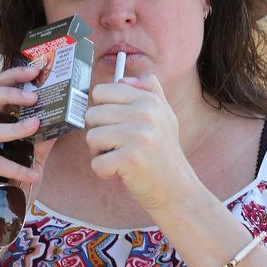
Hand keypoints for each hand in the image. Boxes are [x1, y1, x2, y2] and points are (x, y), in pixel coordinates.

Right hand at [0, 66, 56, 217]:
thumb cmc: (13, 186)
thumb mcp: (33, 156)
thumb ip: (42, 135)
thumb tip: (63, 113)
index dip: (10, 76)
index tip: (33, 70)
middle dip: (6, 92)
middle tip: (33, 97)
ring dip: (13, 128)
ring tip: (36, 127)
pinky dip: (16, 168)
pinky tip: (34, 174)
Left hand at [84, 74, 199, 211]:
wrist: (176, 188)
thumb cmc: (163, 151)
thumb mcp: (164, 114)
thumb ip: (148, 90)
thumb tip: (121, 78)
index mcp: (148, 99)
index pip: (102, 91)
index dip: (102, 109)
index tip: (115, 123)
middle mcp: (144, 113)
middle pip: (92, 114)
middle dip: (99, 133)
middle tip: (118, 145)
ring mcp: (137, 135)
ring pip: (91, 137)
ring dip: (100, 153)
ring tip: (119, 157)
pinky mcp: (130, 159)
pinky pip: (96, 162)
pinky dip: (104, 172)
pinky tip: (120, 172)